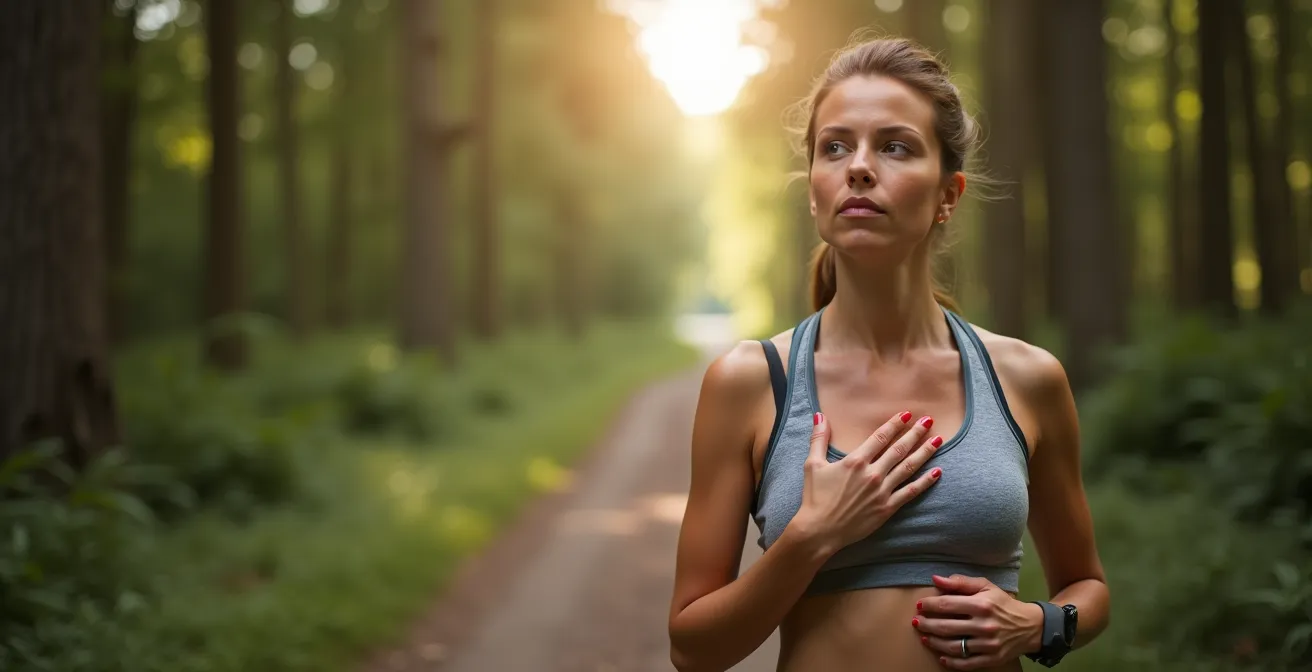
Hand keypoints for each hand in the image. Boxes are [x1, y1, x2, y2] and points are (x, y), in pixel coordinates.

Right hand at [790, 410, 943, 553]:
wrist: (820, 530)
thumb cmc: (815, 498)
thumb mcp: (813, 464)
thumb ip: (819, 439)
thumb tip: (819, 416)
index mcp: (856, 461)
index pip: (880, 437)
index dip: (895, 424)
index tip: (907, 414)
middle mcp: (872, 474)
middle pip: (899, 449)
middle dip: (915, 433)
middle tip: (929, 421)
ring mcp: (882, 492)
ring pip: (909, 468)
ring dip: (925, 452)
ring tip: (938, 440)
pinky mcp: (887, 508)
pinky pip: (910, 492)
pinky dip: (925, 482)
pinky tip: (937, 472)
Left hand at [912, 574, 1044, 669]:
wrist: (1030, 626)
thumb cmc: (1003, 603)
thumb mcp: (986, 586)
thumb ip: (960, 582)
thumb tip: (936, 579)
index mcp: (981, 605)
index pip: (947, 605)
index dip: (929, 605)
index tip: (919, 605)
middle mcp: (984, 625)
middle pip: (946, 627)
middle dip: (927, 624)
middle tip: (916, 622)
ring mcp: (988, 644)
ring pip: (954, 647)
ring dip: (935, 643)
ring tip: (924, 637)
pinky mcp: (992, 659)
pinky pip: (967, 663)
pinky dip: (951, 662)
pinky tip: (941, 657)